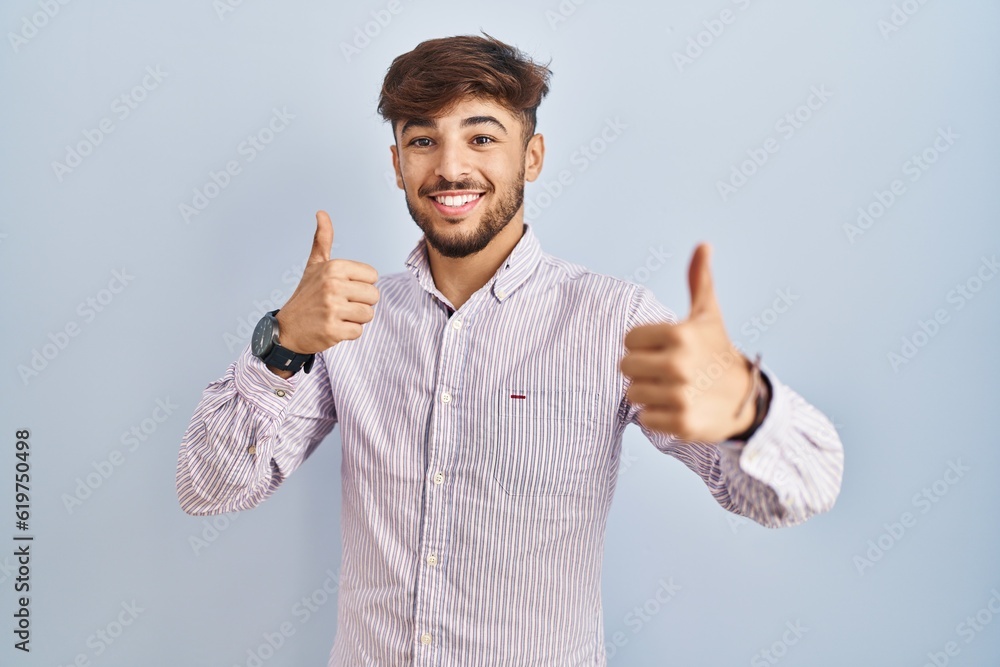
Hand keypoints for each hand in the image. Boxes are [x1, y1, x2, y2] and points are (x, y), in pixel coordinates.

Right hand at [275, 211, 379, 354]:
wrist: (287, 328)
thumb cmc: (306, 295)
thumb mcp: (314, 265)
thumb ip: (323, 240)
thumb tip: (321, 212)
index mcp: (334, 267)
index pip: (372, 277)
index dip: (360, 285)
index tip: (342, 289)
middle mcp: (333, 285)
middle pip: (374, 296)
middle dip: (360, 303)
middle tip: (339, 305)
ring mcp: (332, 308)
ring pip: (368, 314)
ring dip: (354, 319)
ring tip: (336, 316)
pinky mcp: (332, 330)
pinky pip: (358, 332)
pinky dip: (347, 333)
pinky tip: (332, 328)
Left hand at [618, 243, 754, 442]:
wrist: (745, 398)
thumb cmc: (717, 351)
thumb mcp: (709, 315)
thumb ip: (699, 280)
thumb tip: (703, 244)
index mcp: (679, 334)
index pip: (629, 340)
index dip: (644, 344)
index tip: (666, 348)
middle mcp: (679, 364)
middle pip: (625, 367)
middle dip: (642, 369)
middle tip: (667, 371)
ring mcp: (680, 396)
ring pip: (632, 393)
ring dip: (648, 393)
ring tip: (673, 389)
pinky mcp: (681, 424)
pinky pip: (645, 419)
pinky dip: (656, 417)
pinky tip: (677, 408)